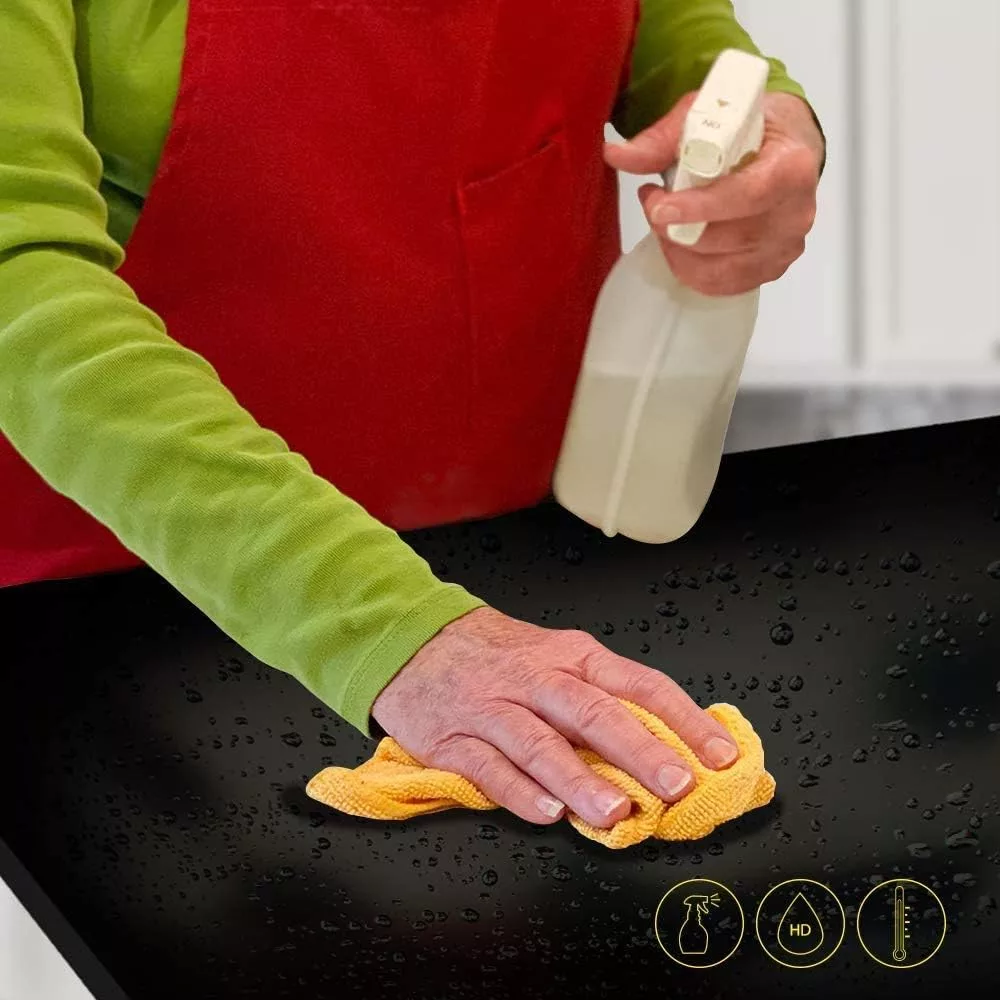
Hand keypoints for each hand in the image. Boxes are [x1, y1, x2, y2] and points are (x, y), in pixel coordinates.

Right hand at [371, 607, 738, 828]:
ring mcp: (493, 708)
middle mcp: (536, 678)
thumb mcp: (556, 656)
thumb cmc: (497, 654)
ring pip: (539, 742)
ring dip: (579, 778)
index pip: (638, 684)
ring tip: (614, 812)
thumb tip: (673, 744)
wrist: (415, 639)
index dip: (683, 719)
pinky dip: (518, 790)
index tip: (719, 755)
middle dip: (637, 749)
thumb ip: (606, 697)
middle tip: (675, 784)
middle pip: (591, 711)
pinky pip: (487, 767)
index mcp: (572, 656)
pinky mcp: (453, 738)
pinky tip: (546, 811)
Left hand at [606, 91, 824, 295]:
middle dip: (677, 228)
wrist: (788, 145)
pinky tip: (681, 243)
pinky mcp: (770, 269)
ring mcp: (784, 246)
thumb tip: (618, 154)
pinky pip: (721, 285)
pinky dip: (691, 268)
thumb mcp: (711, 115)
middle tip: (653, 204)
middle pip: (727, 238)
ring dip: (679, 250)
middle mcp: (795, 212)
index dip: (699, 207)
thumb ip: (663, 138)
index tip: (659, 207)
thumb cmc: (754, 127)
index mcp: (792, 166)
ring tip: (667, 221)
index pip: (747, 196)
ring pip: (718, 269)